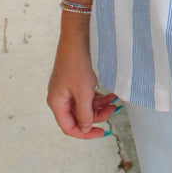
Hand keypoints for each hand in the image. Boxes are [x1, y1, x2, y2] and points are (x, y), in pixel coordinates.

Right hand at [47, 18, 116, 138]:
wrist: (76, 39)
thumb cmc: (77, 65)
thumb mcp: (84, 93)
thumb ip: (85, 114)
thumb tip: (85, 128)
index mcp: (57, 103)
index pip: (70, 127)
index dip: (86, 133)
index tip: (102, 132)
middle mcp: (59, 98)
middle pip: (78, 116)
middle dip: (97, 115)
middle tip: (113, 110)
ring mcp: (66, 89)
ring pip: (84, 106)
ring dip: (99, 105)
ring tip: (114, 101)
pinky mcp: (73, 82)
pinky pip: (85, 95)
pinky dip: (97, 96)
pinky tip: (109, 94)